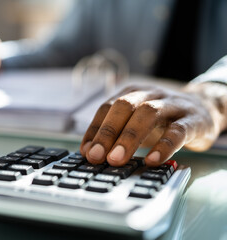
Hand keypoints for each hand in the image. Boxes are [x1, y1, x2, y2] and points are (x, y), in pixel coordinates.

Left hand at [79, 83, 226, 165]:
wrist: (204, 109)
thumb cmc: (162, 120)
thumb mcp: (136, 122)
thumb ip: (116, 134)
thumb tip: (90, 153)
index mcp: (133, 93)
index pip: (107, 107)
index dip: (95, 129)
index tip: (86, 151)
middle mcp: (150, 94)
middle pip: (124, 107)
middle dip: (107, 132)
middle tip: (97, 156)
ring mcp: (172, 104)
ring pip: (148, 114)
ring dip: (129, 137)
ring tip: (117, 159)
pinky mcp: (193, 119)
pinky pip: (177, 131)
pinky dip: (164, 146)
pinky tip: (152, 160)